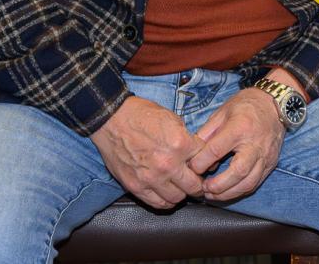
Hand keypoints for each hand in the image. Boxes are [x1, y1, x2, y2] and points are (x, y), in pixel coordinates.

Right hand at [91, 96, 205, 208]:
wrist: (113, 119)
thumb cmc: (143, 116)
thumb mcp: (174, 120)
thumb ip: (188, 139)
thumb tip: (200, 154)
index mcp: (181, 144)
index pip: (204, 161)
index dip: (205, 163)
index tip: (203, 166)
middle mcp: (168, 164)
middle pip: (194, 186)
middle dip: (198, 185)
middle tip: (197, 183)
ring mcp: (151, 178)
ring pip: (177, 198)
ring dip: (182, 194)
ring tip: (180, 188)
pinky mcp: (135, 187)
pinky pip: (157, 203)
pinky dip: (165, 201)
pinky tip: (167, 194)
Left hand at [190, 79, 290, 200]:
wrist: (274, 103)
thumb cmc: (246, 106)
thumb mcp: (221, 113)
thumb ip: (206, 134)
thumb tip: (194, 156)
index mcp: (240, 127)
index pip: (216, 150)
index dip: (200, 163)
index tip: (191, 168)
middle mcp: (255, 143)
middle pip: (237, 171)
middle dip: (217, 185)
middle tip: (203, 188)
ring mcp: (266, 155)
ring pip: (248, 182)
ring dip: (228, 193)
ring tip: (213, 194)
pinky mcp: (271, 163)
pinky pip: (256, 183)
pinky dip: (239, 191)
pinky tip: (227, 191)